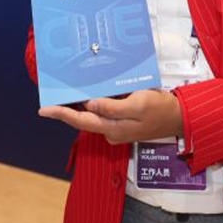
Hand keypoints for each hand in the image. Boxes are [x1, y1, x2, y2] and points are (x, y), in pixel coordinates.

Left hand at [38, 89, 183, 144]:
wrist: (179, 117)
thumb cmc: (160, 109)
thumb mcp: (138, 105)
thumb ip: (113, 107)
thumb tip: (90, 105)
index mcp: (112, 128)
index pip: (80, 120)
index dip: (61, 114)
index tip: (43, 109)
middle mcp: (110, 131)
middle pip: (82, 119)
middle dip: (65, 109)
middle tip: (50, 97)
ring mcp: (116, 128)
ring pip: (91, 115)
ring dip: (79, 104)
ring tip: (65, 92)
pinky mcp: (122, 122)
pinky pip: (103, 112)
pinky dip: (94, 102)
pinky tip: (90, 91)